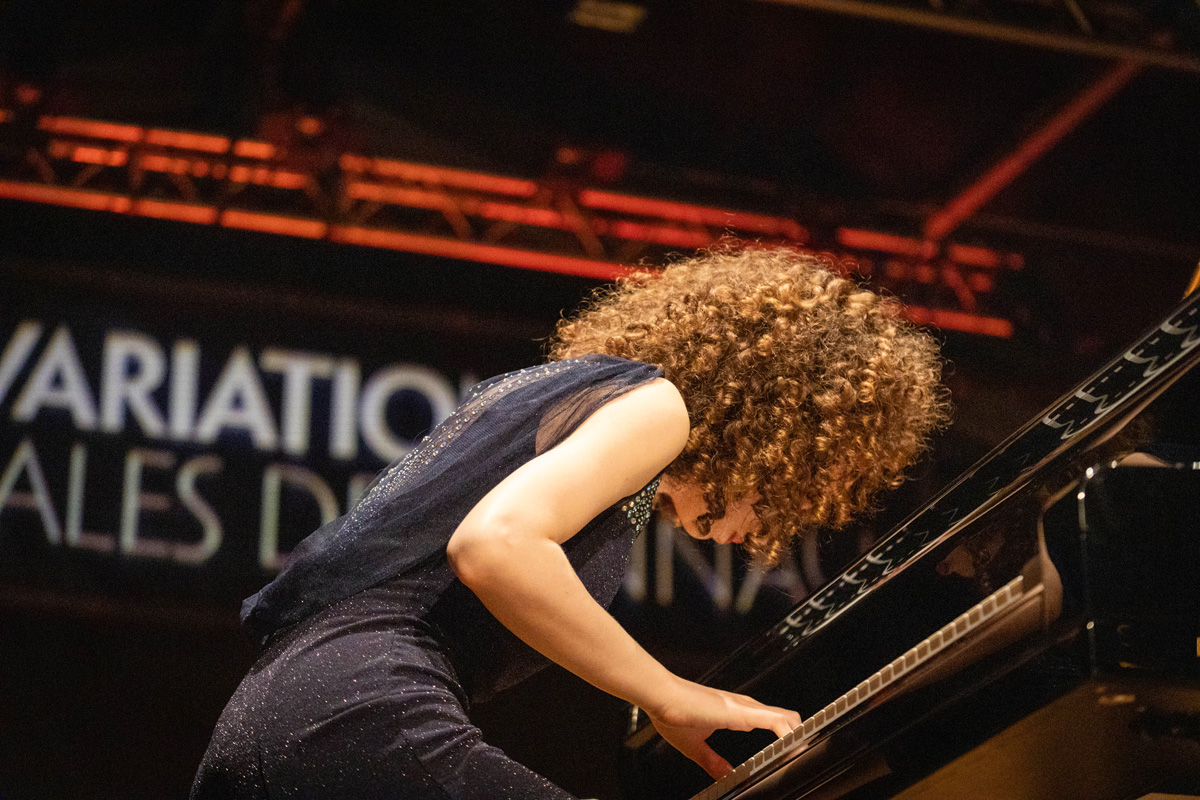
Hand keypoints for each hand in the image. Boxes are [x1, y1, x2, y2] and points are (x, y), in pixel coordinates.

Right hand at [644, 677, 801, 779]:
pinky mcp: (740, 711)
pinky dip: (788, 733)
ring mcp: (743, 707)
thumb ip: (712, 761)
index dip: (784, 734)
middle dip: (798, 736)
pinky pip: (775, 720)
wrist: (660, 696)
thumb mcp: (694, 745)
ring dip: (798, 734)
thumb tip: (725, 776)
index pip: (769, 721)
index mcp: (733, 713)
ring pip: (784, 717)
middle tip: (807, 753)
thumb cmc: (671, 712)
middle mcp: (742, 706)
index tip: (793, 750)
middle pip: (783, 717)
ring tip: (808, 751)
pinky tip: (794, 743)